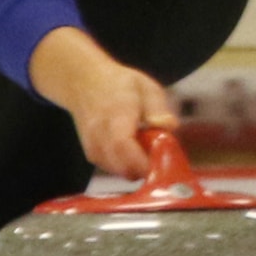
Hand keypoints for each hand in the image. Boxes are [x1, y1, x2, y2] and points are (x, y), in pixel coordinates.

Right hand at [27, 26, 173, 179]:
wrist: (87, 85)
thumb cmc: (120, 85)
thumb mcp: (146, 87)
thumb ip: (158, 109)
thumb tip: (169, 126)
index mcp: (116, 113)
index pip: (122, 144)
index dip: (142, 160)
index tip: (161, 162)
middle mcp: (99, 133)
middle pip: (122, 166)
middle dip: (146, 167)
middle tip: (158, 153)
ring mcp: (93, 146)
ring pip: (119, 171)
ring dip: (136, 166)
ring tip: (144, 144)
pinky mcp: (91, 156)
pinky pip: (113, 169)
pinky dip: (126, 165)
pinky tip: (132, 148)